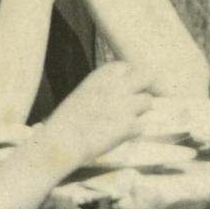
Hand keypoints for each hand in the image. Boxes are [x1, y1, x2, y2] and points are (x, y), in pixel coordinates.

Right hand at [43, 56, 161, 173]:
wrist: (62, 142)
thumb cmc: (67, 121)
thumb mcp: (84, 93)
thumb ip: (105, 88)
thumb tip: (124, 91)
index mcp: (101, 76)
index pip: (127, 66)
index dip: (131, 77)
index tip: (130, 87)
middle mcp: (116, 85)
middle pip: (147, 76)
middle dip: (148, 86)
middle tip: (142, 100)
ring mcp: (124, 104)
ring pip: (147, 101)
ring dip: (140, 112)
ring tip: (124, 122)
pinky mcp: (129, 124)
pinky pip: (141, 125)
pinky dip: (133, 132)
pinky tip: (119, 136)